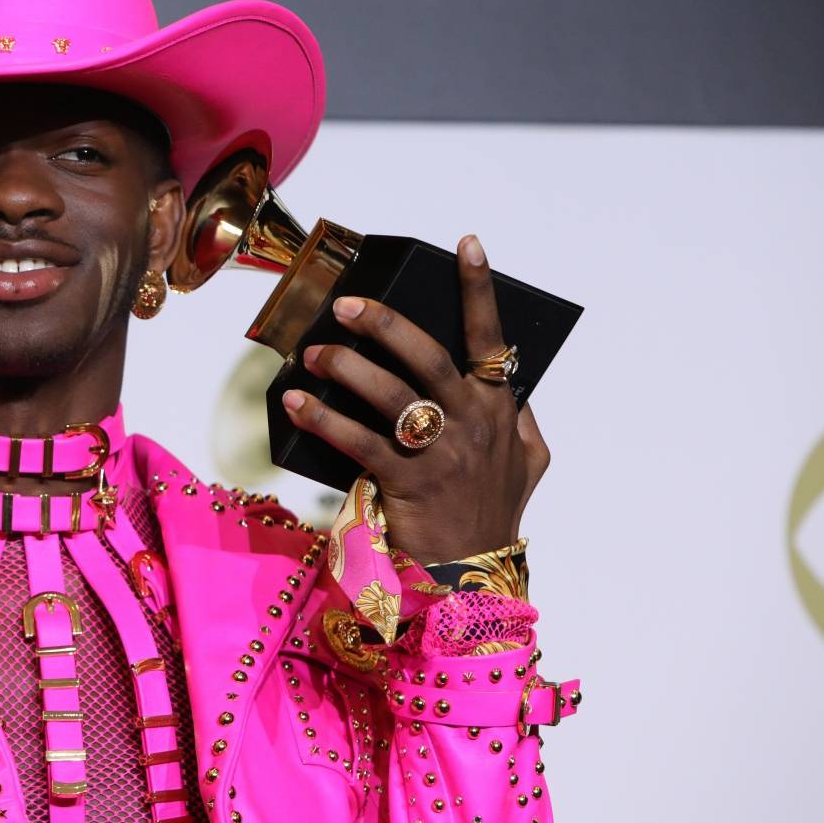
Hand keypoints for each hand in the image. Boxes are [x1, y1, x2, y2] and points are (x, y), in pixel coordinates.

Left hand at [280, 235, 549, 564]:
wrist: (473, 577)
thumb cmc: (492, 514)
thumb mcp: (526, 465)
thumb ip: (519, 421)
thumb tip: (512, 388)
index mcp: (499, 409)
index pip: (492, 339)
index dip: (479, 290)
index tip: (467, 245)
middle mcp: (473, 423)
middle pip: (426, 356)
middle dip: (384, 324)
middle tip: (347, 304)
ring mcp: (441, 452)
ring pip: (389, 393)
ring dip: (346, 366)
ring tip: (313, 353)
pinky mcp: (406, 481)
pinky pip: (357, 440)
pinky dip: (322, 418)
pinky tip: (297, 402)